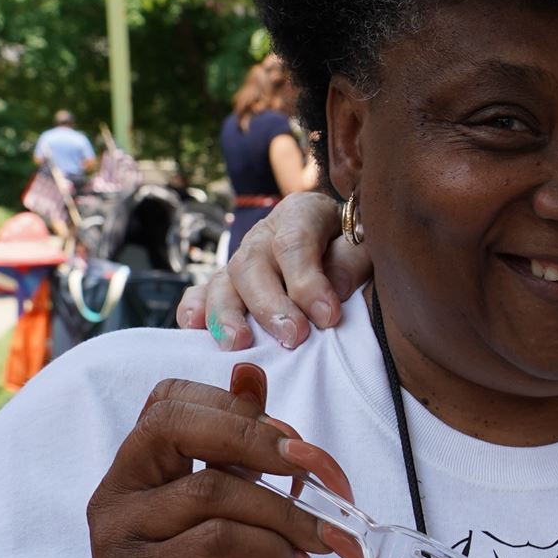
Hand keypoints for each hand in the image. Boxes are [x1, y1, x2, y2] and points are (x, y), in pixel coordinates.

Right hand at [88, 365, 338, 557]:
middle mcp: (116, 497)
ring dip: (288, 512)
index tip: (296, 444)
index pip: (170, 402)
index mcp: (136, 471)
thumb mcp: (236, 517)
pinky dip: (272, 549)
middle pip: (176, 424)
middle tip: (321, 473)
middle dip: (260, 439)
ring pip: (213, 489)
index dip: (238, 408)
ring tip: (325, 542)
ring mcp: (121, 540)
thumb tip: (251, 371)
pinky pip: (218, 541)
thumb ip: (241, 453)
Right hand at [175, 191, 368, 349]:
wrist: (342, 247)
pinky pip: (202, 293)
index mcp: (301, 214)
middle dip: (270, 305)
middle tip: (293, 337)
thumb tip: (332, 288)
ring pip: (225, 281)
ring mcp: (242, 260)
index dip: (308, 281)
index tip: (328, 317)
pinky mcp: (227, 285)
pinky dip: (195, 309)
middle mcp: (265, 234)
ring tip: (239, 343)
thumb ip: (351, 262)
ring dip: (228, 314)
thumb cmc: (357, 250)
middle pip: (253, 263)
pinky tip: (192, 327)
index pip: (294, 241)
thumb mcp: (366, 247)